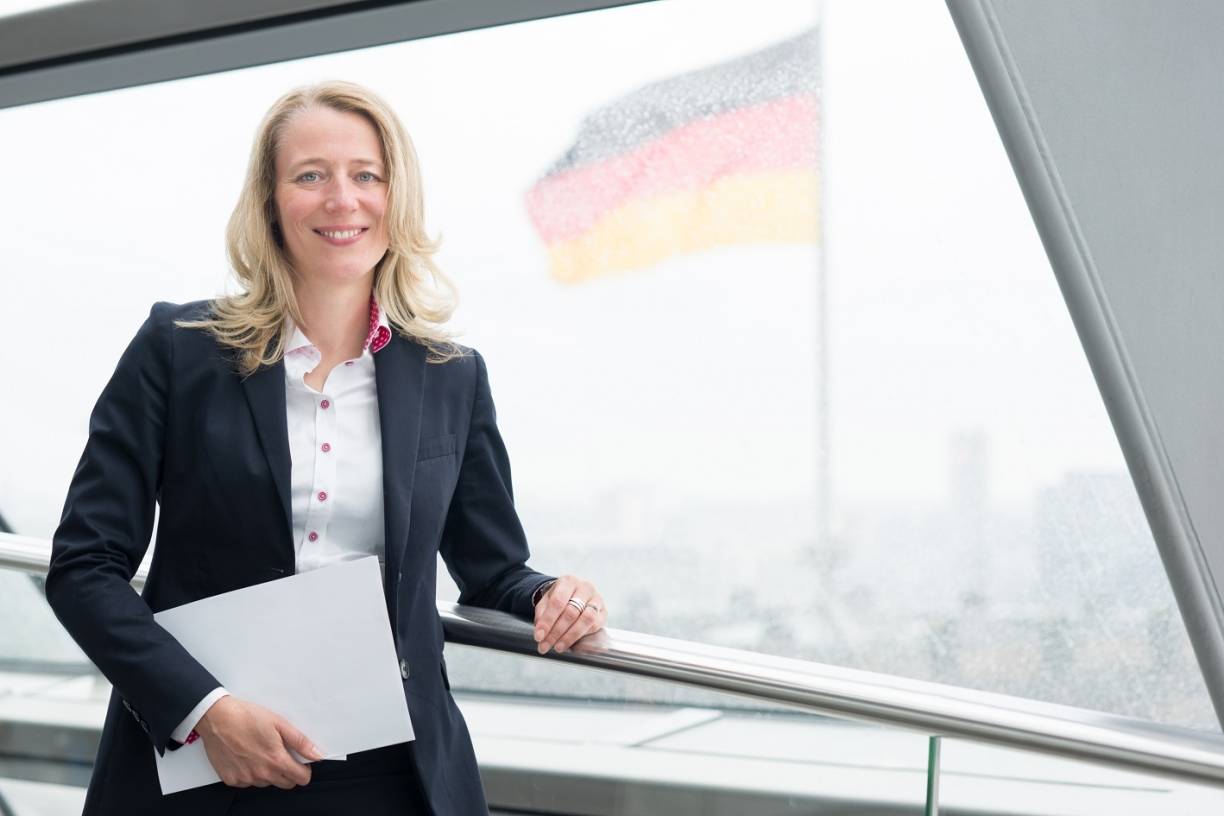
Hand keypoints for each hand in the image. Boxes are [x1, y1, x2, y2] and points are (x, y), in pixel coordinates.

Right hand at [195, 696, 322, 788]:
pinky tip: (246, 757)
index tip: (301, 762)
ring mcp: (245, 779)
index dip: (304, 770)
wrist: (217, 718)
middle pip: (286, 784)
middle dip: (288, 772)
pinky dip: (250, 773)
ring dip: (268, 772)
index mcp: (276, 760)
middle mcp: (261, 774)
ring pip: (266, 783)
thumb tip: (317, 754)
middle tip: (280, 753)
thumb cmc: (246, 717)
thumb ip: (300, 742)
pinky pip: (248, 782)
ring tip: (260, 751)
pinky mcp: (231, 780)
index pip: (301, 779)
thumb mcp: (279, 723)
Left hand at [533, 575, 607, 653]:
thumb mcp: (546, 602)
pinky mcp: (603, 612)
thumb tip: (541, 634)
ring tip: (558, 647)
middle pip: (571, 612)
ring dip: (570, 636)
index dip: (548, 621)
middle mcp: (585, 587)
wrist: (574, 594)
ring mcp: (597, 599)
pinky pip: (595, 626)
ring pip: (586, 619)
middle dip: (556, 632)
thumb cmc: (559, 599)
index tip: (538, 636)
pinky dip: (582, 636)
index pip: (557, 602)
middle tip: (545, 645)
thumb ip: (542, 616)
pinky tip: (571, 643)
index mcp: (568, 581)